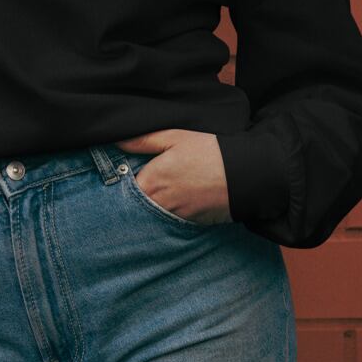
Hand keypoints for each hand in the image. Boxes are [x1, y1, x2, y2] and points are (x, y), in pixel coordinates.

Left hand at [114, 129, 230, 225]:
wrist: (244, 175)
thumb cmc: (208, 151)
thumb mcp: (174, 136)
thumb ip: (143, 141)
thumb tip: (117, 141)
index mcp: (151, 182)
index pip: (122, 189)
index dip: (121, 181)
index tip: (124, 172)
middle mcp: (159, 205)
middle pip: (135, 206)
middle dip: (135, 196)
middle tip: (141, 182)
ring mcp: (175, 218)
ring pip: (152, 215)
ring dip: (151, 206)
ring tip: (162, 190)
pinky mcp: (191, 224)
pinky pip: (170, 221)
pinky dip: (169, 213)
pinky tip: (176, 199)